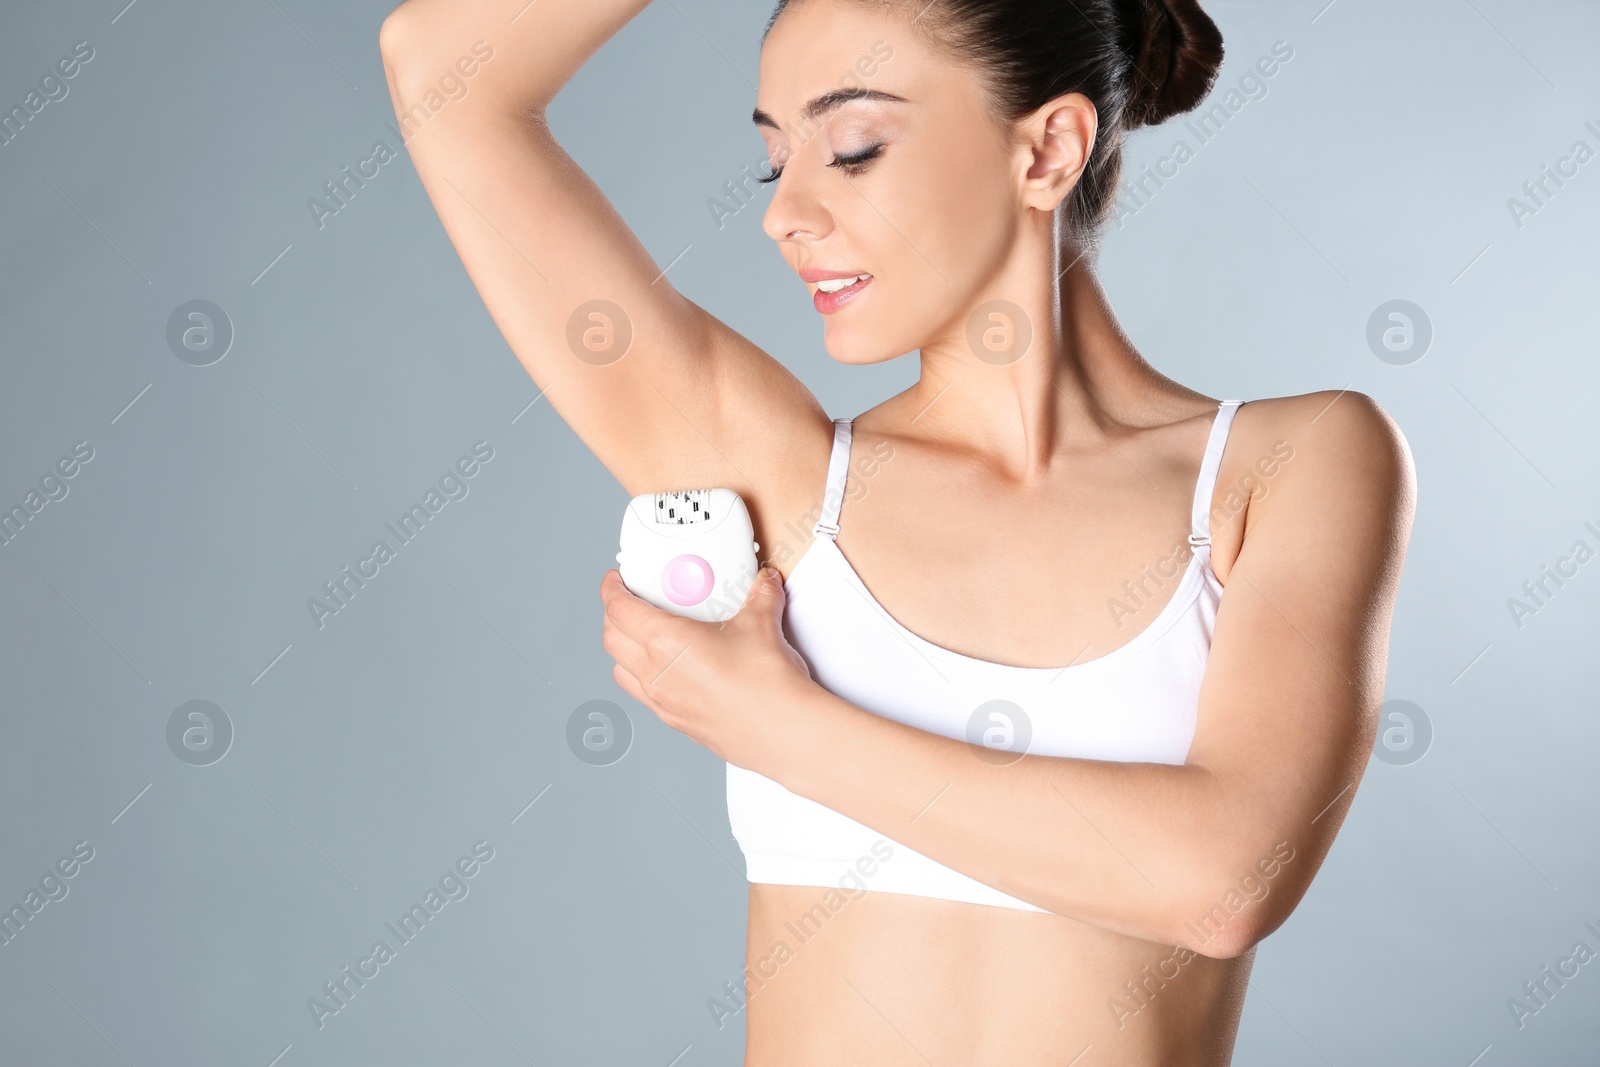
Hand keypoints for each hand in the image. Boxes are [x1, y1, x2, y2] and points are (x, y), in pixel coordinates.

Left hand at [599, 565, 814, 768]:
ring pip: (620, 670)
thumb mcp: (761, 624)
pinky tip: (666, 671)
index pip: (618, 609)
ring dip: (622, 650)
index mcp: (666, 641)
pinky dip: (641, 677)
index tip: (614, 580)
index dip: (611, 590)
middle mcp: (656, 673)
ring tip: (641, 636)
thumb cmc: (764, 685)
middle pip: (611, 639)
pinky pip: (642, 695)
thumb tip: (763, 583)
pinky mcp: (676, 721)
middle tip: (629, 602)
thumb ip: (760, 596)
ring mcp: (663, 701)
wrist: (781, 731)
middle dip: (613, 616)